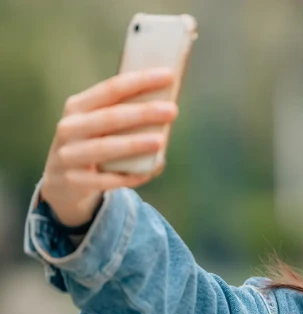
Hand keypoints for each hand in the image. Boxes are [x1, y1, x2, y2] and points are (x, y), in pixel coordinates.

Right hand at [40, 68, 177, 226]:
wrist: (62, 182)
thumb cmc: (94, 145)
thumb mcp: (102, 127)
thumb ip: (128, 118)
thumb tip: (167, 115)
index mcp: (78, 107)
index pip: (111, 89)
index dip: (140, 81)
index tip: (168, 75)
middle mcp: (69, 127)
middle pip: (109, 117)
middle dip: (143, 112)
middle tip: (172, 110)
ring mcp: (68, 155)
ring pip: (104, 147)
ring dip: (134, 144)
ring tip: (161, 141)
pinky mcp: (72, 180)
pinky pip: (104, 180)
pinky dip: (127, 177)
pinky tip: (147, 173)